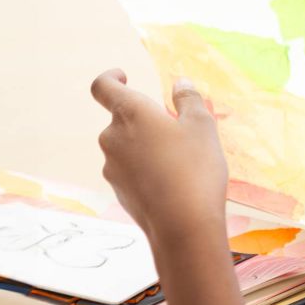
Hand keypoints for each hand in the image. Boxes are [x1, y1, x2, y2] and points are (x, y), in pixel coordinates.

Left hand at [92, 69, 227, 241]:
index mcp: (131, 114)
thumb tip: (180, 83)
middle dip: (144, 120)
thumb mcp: (202, 126)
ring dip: (145, 146)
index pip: (102, 86)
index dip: (110, 78)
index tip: (124, 77)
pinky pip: (130, 171)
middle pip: (121, 119)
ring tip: (180, 161)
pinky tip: (171, 183)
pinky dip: (145, 170)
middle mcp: (112, 138)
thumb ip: (188, 99)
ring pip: (126, 147)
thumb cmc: (195, 169)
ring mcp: (112, 167)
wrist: (183, 227)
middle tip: (177, 131)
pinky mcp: (118, 192)